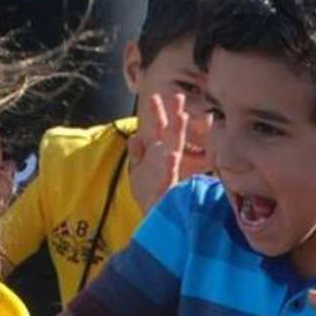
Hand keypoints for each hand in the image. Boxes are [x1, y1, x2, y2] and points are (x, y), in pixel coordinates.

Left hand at [127, 90, 191, 213]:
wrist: (152, 220)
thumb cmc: (148, 196)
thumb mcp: (139, 172)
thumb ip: (138, 154)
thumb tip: (134, 136)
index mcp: (158, 155)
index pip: (158, 130)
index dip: (157, 114)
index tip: (154, 96)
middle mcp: (165, 160)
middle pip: (170, 133)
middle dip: (173, 115)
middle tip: (178, 96)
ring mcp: (168, 173)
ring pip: (174, 149)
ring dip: (177, 133)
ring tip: (181, 116)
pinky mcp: (168, 188)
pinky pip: (170, 175)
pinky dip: (170, 165)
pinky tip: (172, 155)